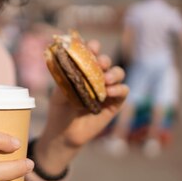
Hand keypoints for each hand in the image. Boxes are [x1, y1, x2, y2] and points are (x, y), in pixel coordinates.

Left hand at [34, 40, 128, 173]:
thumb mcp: (58, 94)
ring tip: (106, 79)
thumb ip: (65, 82)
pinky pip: (123, 91)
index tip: (90, 46)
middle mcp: (97, 76)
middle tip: (99, 63)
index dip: (92, 47)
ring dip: (114, 73)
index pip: (90, 53)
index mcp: (83, 70)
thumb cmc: (60, 110)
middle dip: (104, 59)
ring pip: (118, 73)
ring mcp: (107, 89)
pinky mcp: (115, 103)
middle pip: (106, 61)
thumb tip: (71, 69)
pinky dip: (118, 89)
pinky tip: (108, 92)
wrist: (64, 133)